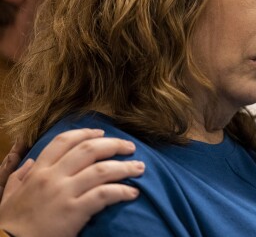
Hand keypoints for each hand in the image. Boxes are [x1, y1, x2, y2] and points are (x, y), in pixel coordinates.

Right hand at [0, 128, 144, 236]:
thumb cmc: (12, 223)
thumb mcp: (10, 195)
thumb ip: (20, 176)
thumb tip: (30, 162)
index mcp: (38, 171)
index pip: (64, 141)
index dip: (86, 133)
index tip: (102, 133)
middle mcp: (52, 177)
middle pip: (89, 150)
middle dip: (114, 145)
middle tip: (130, 147)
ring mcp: (64, 193)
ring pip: (102, 170)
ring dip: (125, 167)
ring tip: (140, 168)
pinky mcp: (74, 212)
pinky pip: (104, 195)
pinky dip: (122, 191)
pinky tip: (133, 193)